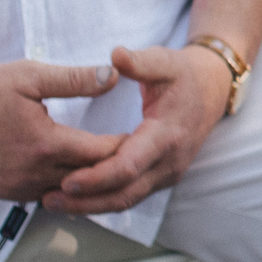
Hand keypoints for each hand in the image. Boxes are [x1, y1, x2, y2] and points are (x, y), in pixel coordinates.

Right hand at [0, 59, 128, 202]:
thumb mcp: (29, 75)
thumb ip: (76, 79)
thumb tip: (114, 75)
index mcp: (45, 145)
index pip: (102, 153)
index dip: (126, 144)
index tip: (146, 133)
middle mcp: (33, 175)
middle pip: (89, 177)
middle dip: (113, 164)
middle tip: (138, 151)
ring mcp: (16, 189)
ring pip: (68, 191)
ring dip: (88, 179)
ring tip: (113, 163)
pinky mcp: (3, 194)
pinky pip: (44, 194)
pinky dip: (62, 185)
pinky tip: (76, 172)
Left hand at [43, 44, 233, 214]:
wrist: (213, 91)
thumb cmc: (184, 75)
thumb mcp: (165, 61)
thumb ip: (140, 61)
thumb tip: (115, 55)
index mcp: (168, 134)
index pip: (129, 165)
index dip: (97, 176)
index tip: (66, 179)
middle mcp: (169, 161)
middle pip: (124, 193)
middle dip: (86, 201)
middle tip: (48, 200)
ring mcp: (167, 173)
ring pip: (126, 200)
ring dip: (90, 206)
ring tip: (53, 203)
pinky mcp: (160, 177)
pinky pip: (130, 195)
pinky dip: (102, 200)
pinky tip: (75, 198)